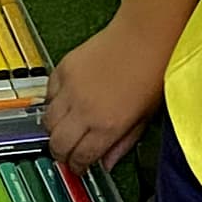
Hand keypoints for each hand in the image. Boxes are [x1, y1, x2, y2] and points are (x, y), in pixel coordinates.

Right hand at [46, 26, 165, 170]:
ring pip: (47, 121)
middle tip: (68, 153)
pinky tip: (66, 103)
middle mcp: (85, 110)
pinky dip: (53, 102)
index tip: (79, 167)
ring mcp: (71, 89)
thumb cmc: (154, 71)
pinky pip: (48, 94)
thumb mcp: (146, 116)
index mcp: (108, 125)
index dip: (78, 166)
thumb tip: (107, 163)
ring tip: (66, 129)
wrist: (146, 34)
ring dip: (55, 130)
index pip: (81, 157)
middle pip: (57, 143)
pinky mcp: (64, 69)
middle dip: (61, 154)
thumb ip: (124, 143)